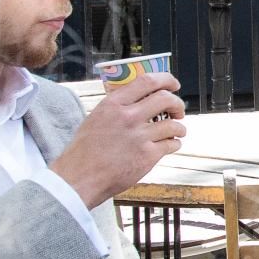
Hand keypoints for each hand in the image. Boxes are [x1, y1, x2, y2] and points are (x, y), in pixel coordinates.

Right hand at [53, 71, 185, 207]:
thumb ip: (116, 109)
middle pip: (165, 99)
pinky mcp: (147, 156)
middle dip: (177, 104)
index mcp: (113, 104)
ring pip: (173, 124)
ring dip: (180, 127)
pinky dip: (175, 144)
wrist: (79, 178)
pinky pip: (171, 144)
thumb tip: (138, 102)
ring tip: (178, 131)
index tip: (174, 84)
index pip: (146, 81)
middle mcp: (127, 117)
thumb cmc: (83, 152)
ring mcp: (139, 137)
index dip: (166, 80)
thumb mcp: (95, 119)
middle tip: (178, 110)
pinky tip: (171, 145)